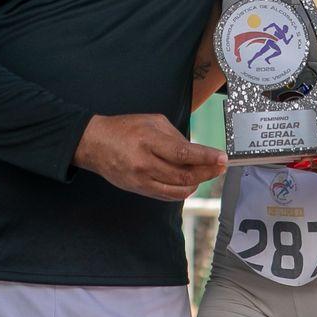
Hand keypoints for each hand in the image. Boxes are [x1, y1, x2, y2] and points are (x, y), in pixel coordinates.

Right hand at [73, 114, 226, 201]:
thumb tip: (195, 152)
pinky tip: (191, 183)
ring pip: (177, 189)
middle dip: (207, 172)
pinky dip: (182, 191)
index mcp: (148, 140)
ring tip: (207, 174)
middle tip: (220, 167)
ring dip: (197, 183)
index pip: (183, 153)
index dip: (205, 158)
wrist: (95, 144)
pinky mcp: (138, 189)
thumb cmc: (125, 128)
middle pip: (183, 175)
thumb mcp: (152, 121)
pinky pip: (166, 195)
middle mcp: (144, 162)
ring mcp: (141, 179)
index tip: (222, 158)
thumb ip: (175, 136)